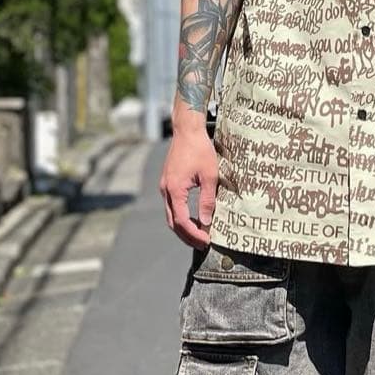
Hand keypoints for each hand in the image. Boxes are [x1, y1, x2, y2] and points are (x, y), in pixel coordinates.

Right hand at [159, 124, 217, 248]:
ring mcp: (165, 186)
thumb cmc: (200, 150)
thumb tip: (206, 222)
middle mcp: (166, 190)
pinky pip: (171, 205)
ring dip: (183, 227)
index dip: (194, 234)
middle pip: (173, 222)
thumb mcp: (209, 176)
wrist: (187, 130)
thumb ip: (207, 200)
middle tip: (202, 244)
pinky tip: (193, 217)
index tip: (207, 240)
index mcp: (175, 190)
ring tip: (199, 234)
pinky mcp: (167, 182)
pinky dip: (181, 215)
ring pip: (171, 215)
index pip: (182, 221)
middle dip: (187, 236)